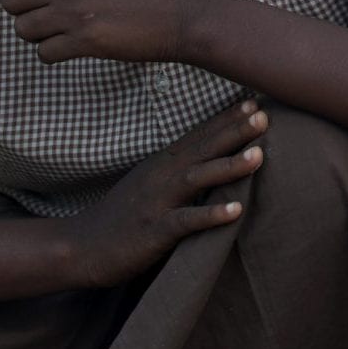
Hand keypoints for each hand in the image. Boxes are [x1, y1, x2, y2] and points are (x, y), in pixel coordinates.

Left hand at [0, 0, 200, 64]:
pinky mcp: (86, 41)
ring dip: (38, 33)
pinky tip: (74, 44)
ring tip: (62, 29)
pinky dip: (54, 52)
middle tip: (48, 12)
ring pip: (23, 30)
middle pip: (10, 1)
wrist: (183, 13)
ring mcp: (76, 12)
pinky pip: (44, 53)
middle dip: (24, 10)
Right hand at [64, 99, 267, 287]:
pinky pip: (186, 221)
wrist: (83, 246)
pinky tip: (236, 209)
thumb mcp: (150, 181)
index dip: (226, 119)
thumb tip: (213, 153)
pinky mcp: (155, 231)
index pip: (199, 135)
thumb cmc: (124, 214)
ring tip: (260, 155)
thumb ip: (179, 167)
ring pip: (198, 179)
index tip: (255, 102)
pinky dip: (211, 214)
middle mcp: (162, 177)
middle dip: (234, 131)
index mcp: (163, 163)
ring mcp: (158, 203)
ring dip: (229, 166)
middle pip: (203, 149)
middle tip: (265, 116)